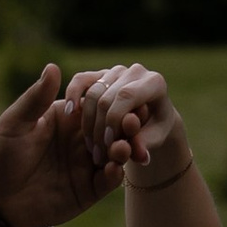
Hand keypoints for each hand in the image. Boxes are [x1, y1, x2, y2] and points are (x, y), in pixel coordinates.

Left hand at [0, 62, 150, 226]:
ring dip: (124, 148)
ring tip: (122, 148)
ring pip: (116, 154)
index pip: (97, 104)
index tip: (124, 97)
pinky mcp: (89, 190)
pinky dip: (114, 175)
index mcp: (68, 118)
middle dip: (126, 125)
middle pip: (113, 128)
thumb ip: (37, 98)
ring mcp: (87, 164)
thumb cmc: (0, 156)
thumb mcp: (16, 124)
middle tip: (132, 122)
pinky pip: (108, 181)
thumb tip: (53, 66)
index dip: (112, 100)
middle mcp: (82, 139)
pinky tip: (113, 170)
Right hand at [73, 65, 189, 192]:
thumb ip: (147, 144)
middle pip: (108, 98)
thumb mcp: (156, 137)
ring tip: (91, 147)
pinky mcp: (100, 73)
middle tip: (99, 154)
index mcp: (154, 82)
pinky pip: (80, 79)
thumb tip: (140, 155)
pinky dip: (72, 94)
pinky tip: (70, 113)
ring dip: (88, 123)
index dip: (115, 119)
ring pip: (93, 93)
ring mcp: (116, 71)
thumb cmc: (155, 127)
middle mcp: (135, 71)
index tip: (110, 143)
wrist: (151, 115)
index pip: (127, 96)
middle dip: (101, 128)